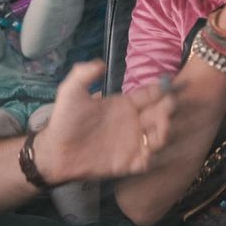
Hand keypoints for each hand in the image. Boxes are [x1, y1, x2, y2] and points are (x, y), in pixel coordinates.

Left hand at [33, 61, 174, 183]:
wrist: (56, 151)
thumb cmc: (64, 120)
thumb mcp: (71, 91)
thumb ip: (84, 73)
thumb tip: (100, 62)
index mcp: (124, 104)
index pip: (151, 95)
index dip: (162, 91)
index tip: (169, 88)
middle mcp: (132, 122)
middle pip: (161, 114)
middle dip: (167, 110)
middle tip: (166, 109)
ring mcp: (132, 142)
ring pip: (160, 136)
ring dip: (164, 132)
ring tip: (159, 130)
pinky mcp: (128, 163)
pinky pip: (148, 161)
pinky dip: (152, 156)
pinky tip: (147, 150)